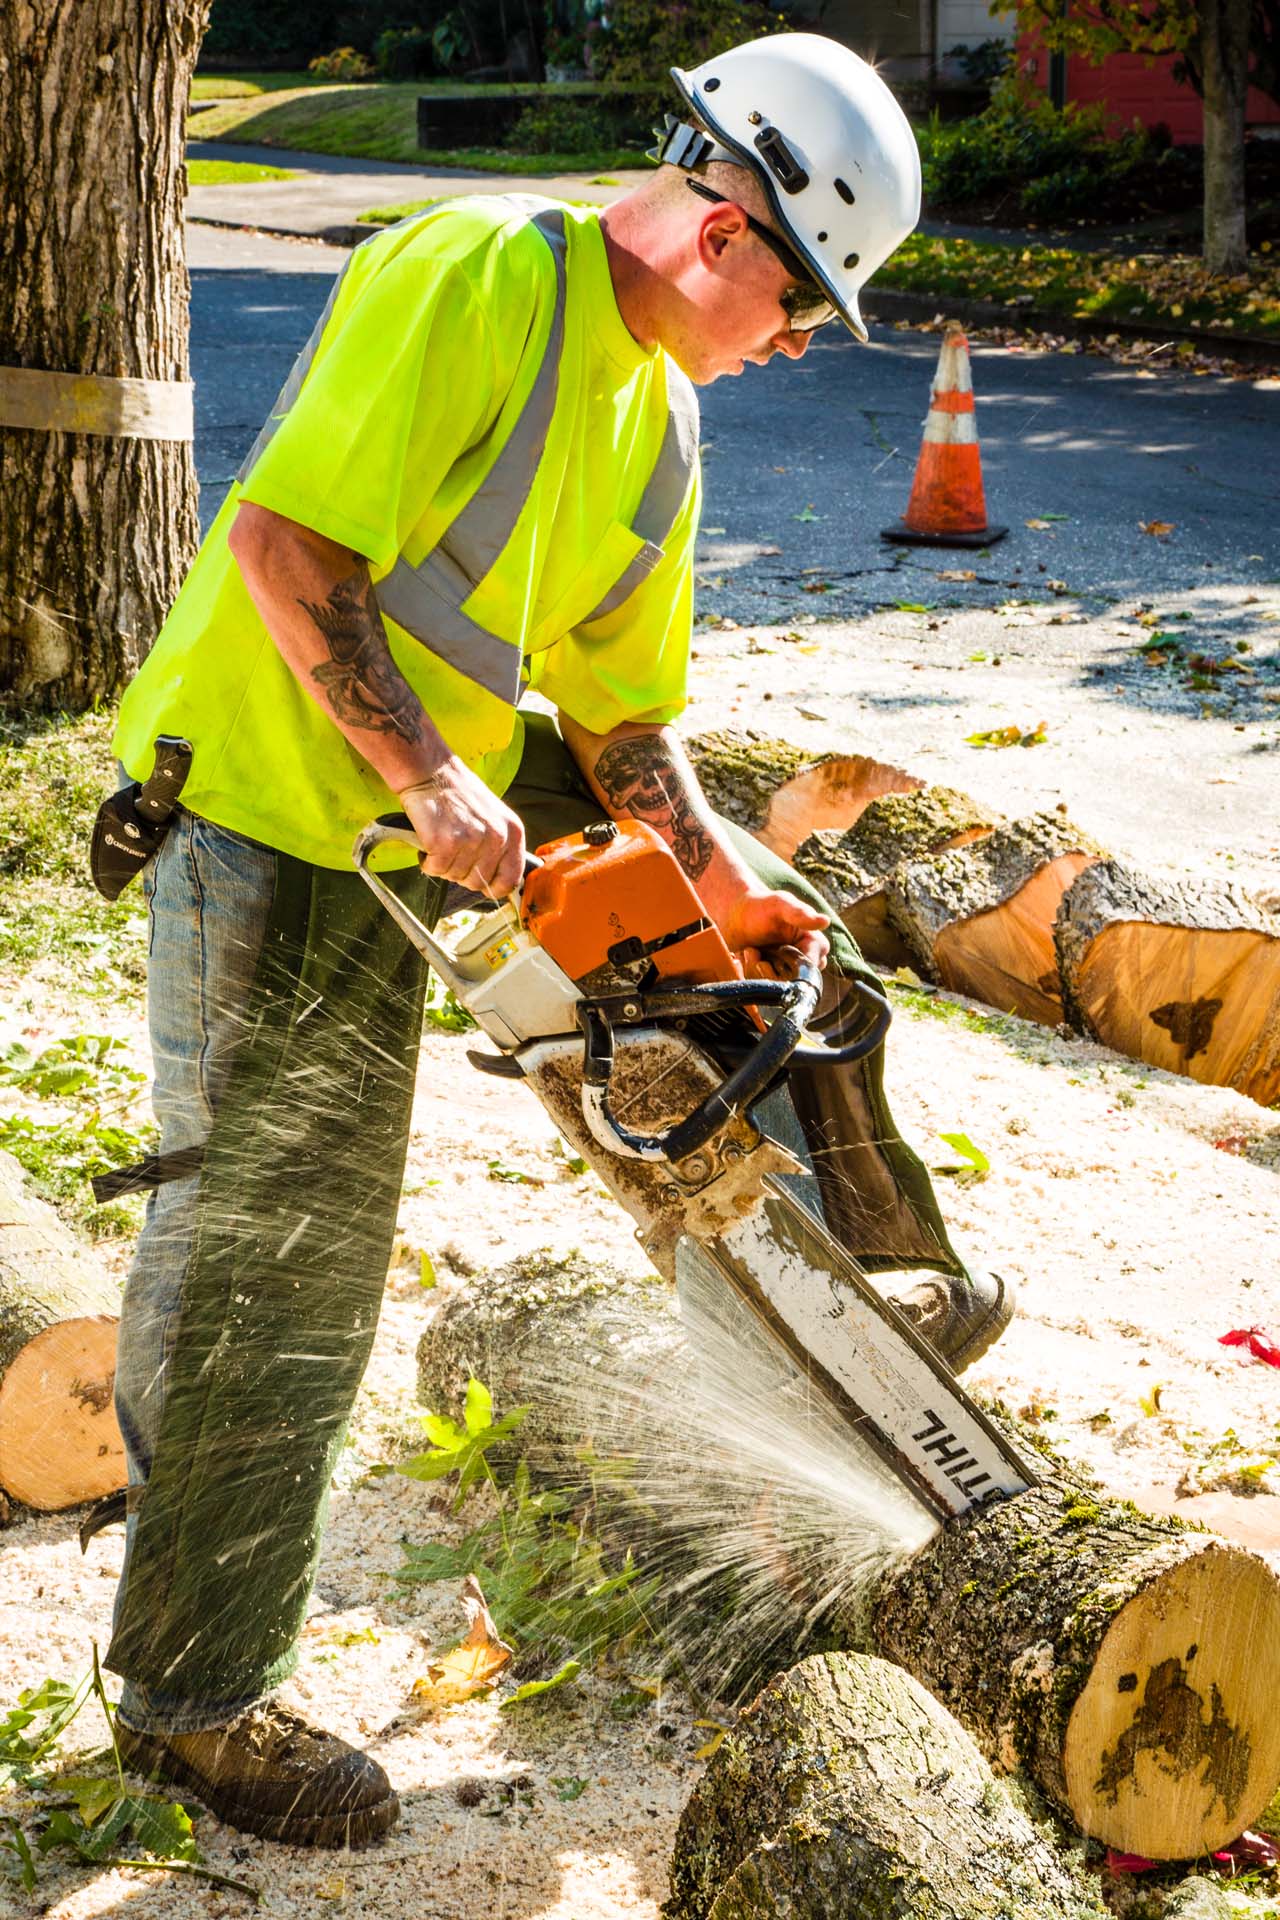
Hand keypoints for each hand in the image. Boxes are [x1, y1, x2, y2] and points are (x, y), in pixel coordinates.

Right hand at [400, 758, 525, 897]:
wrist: (432, 772)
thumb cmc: (460, 793)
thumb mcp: (495, 816)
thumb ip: (500, 846)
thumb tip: (498, 881)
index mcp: (512, 832)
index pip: (511, 879)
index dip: (494, 888)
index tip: (483, 886)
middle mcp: (496, 838)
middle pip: (478, 882)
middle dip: (462, 873)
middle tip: (452, 853)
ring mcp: (470, 841)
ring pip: (454, 876)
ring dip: (443, 865)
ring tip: (440, 841)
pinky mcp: (444, 843)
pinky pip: (434, 869)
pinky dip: (427, 861)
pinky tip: (428, 843)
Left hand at [719, 888, 829, 976]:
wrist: (736, 915)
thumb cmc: (761, 906)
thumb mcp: (780, 905)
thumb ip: (800, 914)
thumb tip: (825, 921)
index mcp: (815, 945)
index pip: (811, 968)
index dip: (790, 964)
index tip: (775, 950)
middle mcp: (806, 962)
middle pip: (792, 982)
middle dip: (770, 968)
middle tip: (754, 950)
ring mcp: (789, 973)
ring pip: (776, 987)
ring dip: (757, 970)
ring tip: (749, 951)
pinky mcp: (772, 980)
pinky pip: (764, 989)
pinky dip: (751, 974)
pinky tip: (746, 957)